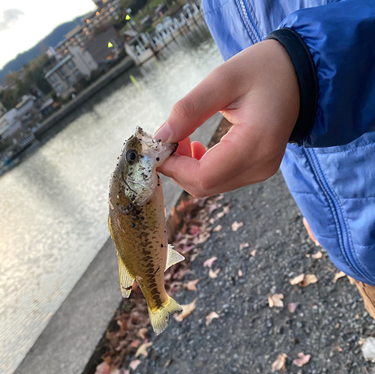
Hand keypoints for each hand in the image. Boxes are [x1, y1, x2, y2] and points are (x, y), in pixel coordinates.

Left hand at [154, 40, 299, 197]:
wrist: (300, 76)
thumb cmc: (264, 70)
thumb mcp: (223, 79)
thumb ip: (189, 110)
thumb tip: (160, 137)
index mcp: (256, 143)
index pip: (205, 176)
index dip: (174, 167)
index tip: (157, 146)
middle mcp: (260, 166)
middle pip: (205, 186)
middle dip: (178, 168)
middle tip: (168, 139)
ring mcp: (260, 172)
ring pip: (210, 186)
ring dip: (187, 169)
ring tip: (183, 139)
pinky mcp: (257, 171)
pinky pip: (220, 180)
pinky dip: (200, 169)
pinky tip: (195, 148)